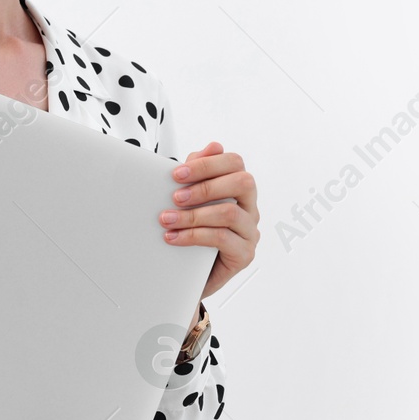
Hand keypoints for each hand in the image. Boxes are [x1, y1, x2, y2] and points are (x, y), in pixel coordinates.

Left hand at [161, 141, 258, 300]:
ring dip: (193, 215)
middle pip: (242, 183)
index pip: (235, 163)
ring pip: (230, 213)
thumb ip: (199, 173)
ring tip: (167, 219)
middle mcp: (250, 208)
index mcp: (239, 189)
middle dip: (204, 187)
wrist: (191, 274)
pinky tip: (174, 237)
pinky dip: (194, 236)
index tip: (177, 173)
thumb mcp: (192, 200)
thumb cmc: (194, 232)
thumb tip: (214, 145)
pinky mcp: (244, 254)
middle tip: (175, 197)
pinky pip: (223, 239)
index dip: (207, 164)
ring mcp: (250, 231)